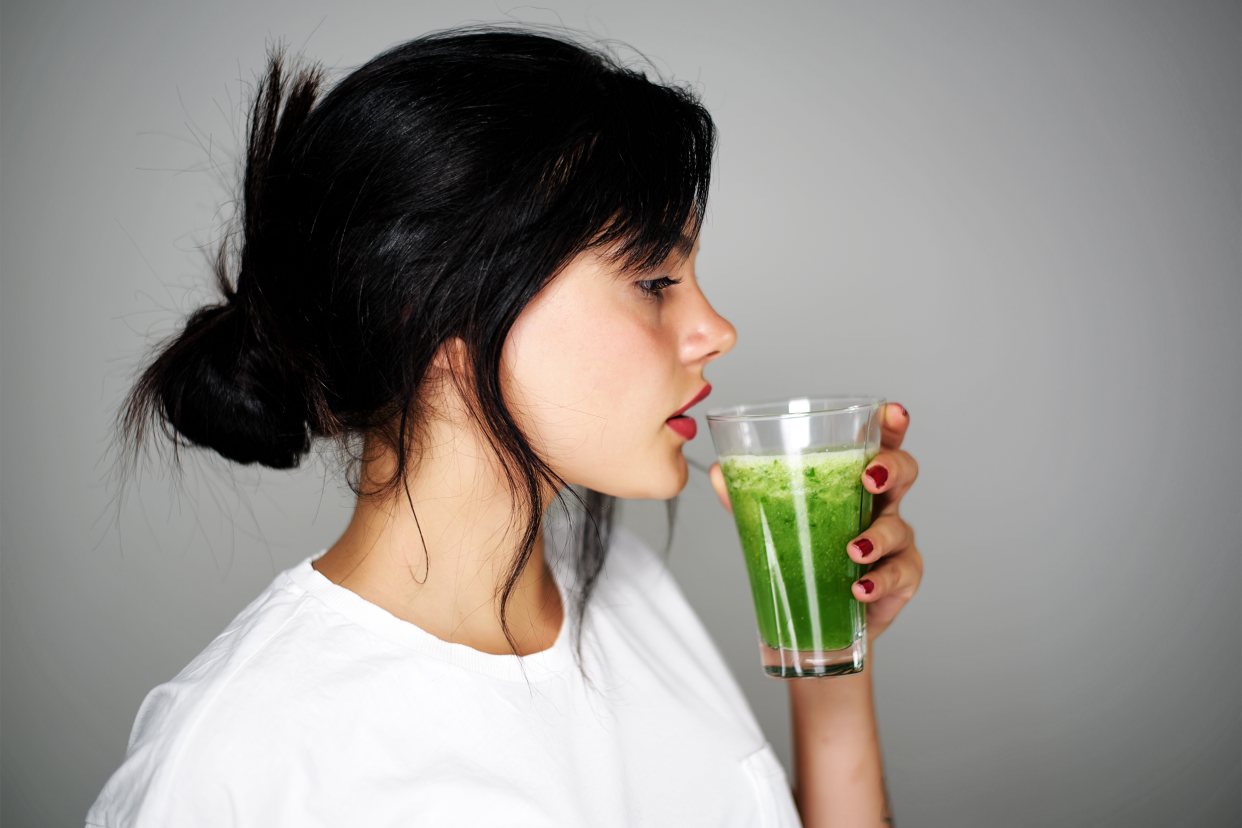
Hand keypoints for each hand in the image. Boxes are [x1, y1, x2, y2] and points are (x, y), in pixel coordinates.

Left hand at [708, 402, 921, 641]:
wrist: (819, 620)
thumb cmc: (805, 556)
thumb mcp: (775, 520)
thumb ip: (748, 495)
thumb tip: (717, 471)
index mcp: (853, 482)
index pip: (878, 444)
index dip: (891, 425)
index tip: (890, 412)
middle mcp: (880, 506)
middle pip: (904, 472)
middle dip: (892, 468)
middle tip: (869, 478)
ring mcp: (895, 542)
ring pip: (901, 527)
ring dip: (878, 536)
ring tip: (854, 549)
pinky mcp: (900, 578)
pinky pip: (901, 574)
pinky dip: (880, 581)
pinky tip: (859, 587)